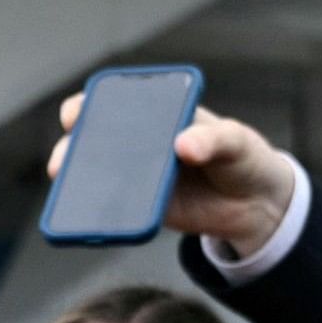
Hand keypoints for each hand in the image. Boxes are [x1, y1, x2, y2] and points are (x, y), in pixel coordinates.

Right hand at [49, 95, 300, 253]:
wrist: (256, 204)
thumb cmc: (243, 156)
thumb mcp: (236, 139)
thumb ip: (212, 138)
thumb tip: (182, 145)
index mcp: (156, 113)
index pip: (111, 102)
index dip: (87, 105)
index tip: (76, 114)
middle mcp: (140, 142)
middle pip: (92, 141)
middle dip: (71, 149)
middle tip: (64, 162)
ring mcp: (139, 176)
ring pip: (98, 177)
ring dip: (79, 184)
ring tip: (71, 192)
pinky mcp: (146, 208)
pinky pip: (119, 209)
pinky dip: (104, 214)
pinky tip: (97, 220)